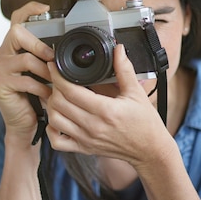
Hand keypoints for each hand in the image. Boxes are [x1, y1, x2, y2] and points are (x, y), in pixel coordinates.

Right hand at [0, 2, 54, 145]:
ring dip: (45, 72)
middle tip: (53, 58)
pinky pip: (25, 81)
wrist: (24, 125)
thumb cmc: (36, 99)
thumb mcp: (43, 74)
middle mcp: (1, 56)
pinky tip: (47, 95)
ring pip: (25, 59)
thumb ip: (47, 58)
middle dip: (39, 44)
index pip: (16, 20)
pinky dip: (41, 88)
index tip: (46, 8)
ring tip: (55, 83)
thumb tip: (68, 45)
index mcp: (12, 49)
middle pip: (17, 33)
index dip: (30, 9)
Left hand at [45, 44, 170, 167]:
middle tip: (57, 79)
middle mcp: (93, 126)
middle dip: (53, 87)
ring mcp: (86, 139)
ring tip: (57, 96)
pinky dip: (51, 129)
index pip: (71, 91)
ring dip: (51, 105)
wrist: (149, 150)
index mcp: (105, 110)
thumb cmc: (145, 123)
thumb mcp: (136, 93)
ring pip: (54, 120)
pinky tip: (57, 119)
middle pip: (58, 103)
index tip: (54, 66)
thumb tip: (118, 49)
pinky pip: (57, 142)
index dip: (58, 76)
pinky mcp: (83, 149)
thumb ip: (124, 69)